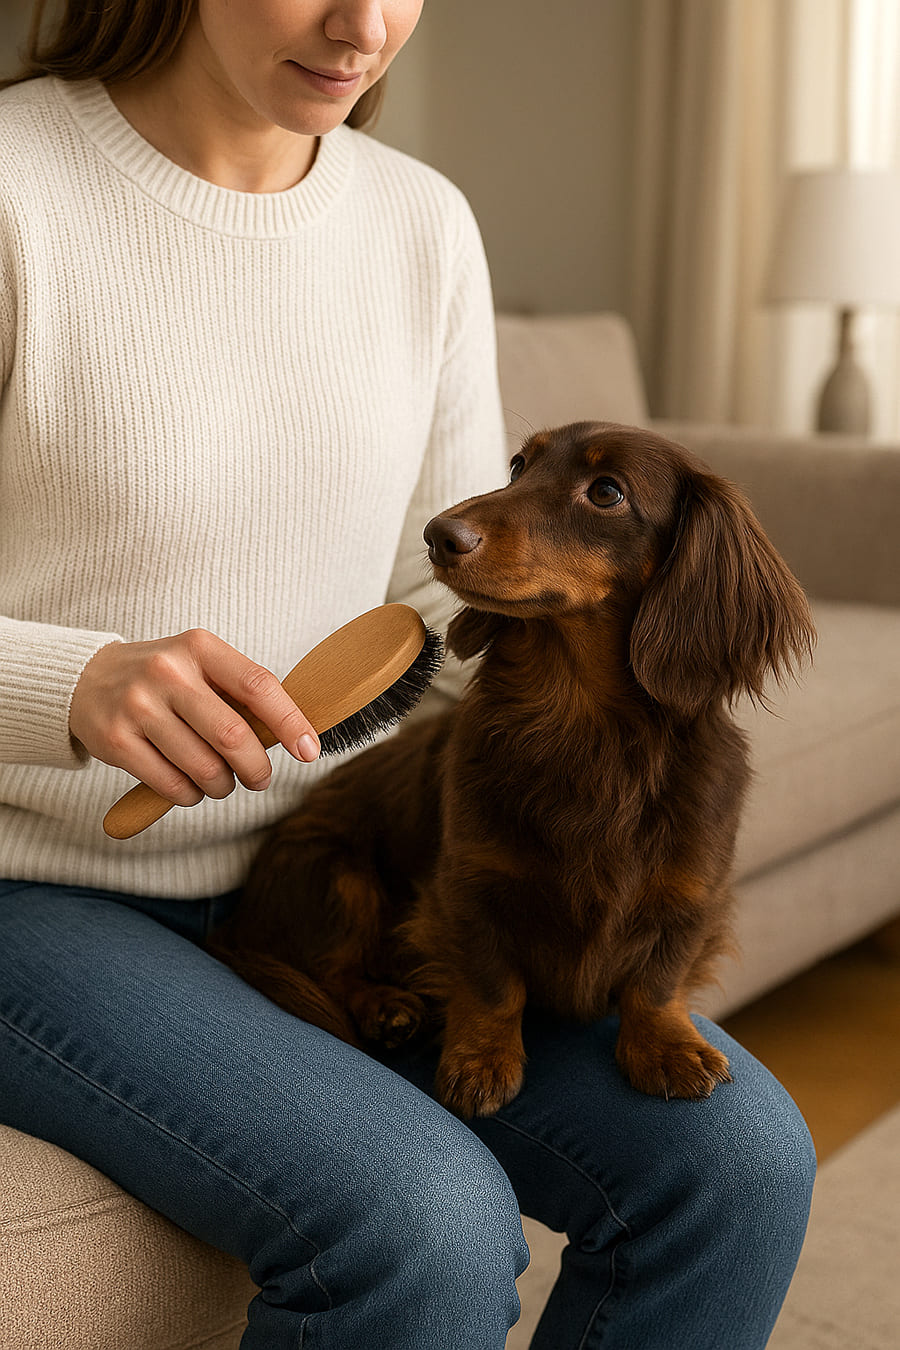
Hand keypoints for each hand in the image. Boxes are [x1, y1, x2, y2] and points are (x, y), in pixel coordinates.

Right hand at [69, 629, 319, 806]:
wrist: (87, 679)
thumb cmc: (164, 679)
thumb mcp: (201, 666)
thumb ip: (241, 694)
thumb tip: (295, 735)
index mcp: (200, 647)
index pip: (259, 686)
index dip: (290, 722)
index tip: (310, 750)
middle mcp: (167, 672)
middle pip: (233, 735)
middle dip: (256, 768)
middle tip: (259, 778)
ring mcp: (138, 706)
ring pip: (203, 767)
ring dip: (223, 786)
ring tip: (221, 782)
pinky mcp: (116, 740)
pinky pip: (171, 784)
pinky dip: (191, 795)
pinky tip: (191, 786)